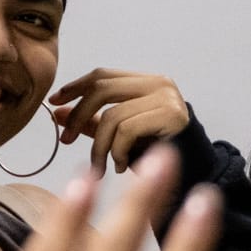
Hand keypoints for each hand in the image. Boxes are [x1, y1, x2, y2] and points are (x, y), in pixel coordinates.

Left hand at [50, 68, 190, 175]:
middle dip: (78, 115)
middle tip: (64, 140)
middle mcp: (159, 83)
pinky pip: (127, 130)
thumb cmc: (157, 155)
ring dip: (98, 145)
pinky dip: (116, 152)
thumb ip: (93, 122)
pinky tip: (120, 166)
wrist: (196, 175)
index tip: (54, 102)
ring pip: (113, 114)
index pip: (102, 75)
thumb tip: (60, 114)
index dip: (75, 87)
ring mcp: (168, 97)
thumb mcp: (120, 136)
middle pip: (102, 89)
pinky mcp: (172, 115)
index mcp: (146, 82)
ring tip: (100, 167)